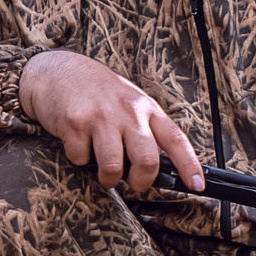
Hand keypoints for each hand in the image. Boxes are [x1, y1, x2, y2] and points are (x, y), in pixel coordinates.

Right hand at [19, 50, 203, 195]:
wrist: (57, 71)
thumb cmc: (97, 92)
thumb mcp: (130, 103)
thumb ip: (144, 130)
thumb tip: (158, 169)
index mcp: (146, 108)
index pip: (175, 139)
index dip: (189, 165)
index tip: (198, 185)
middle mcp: (128, 110)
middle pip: (147, 161)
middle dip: (141, 182)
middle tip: (133, 182)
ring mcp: (101, 116)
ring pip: (113, 167)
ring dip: (107, 177)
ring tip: (102, 167)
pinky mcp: (75, 122)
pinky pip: (81, 159)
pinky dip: (79, 159)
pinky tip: (78, 141)